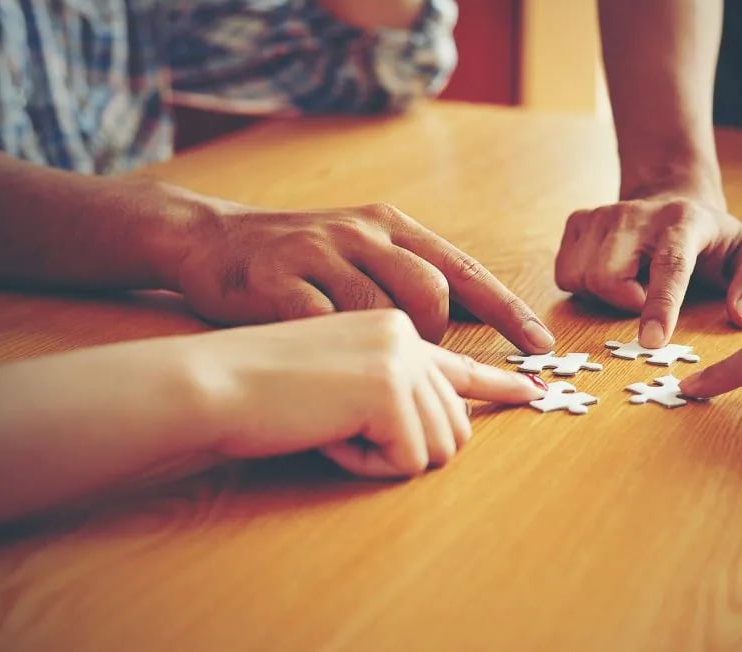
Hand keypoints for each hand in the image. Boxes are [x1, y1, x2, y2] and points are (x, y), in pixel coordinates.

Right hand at [172, 201, 554, 353]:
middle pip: (431, 292)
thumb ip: (401, 277)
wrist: (206, 240)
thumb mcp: (354, 250)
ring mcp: (317, 253)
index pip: (461, 268)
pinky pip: (325, 330)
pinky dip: (335, 362)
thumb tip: (459, 325)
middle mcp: (358, 231)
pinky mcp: (277, 282)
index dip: (505, 310)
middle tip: (410, 366)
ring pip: (382, 315)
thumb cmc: (292, 262)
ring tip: (362, 375)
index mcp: (387, 223)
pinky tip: (323, 373)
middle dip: (433, 339)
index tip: (540, 348)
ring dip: (383, 359)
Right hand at [185, 309, 546, 476]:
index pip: (466, 300)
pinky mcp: (376, 381)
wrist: (203, 373)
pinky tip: (318, 435)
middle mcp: (401, 308)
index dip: (506, 349)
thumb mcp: (338, 338)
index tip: (538, 386)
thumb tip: (450, 409)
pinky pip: (403, 456)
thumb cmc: (261, 365)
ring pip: (439, 440)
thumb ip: (392, 353)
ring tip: (328, 425)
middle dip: (408, 442)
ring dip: (381, 453)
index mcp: (388, 279)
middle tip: (345, 426)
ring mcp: (392, 342)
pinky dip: (358, 463)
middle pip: (457, 414)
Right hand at [555, 193, 741, 347]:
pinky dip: (584, 285)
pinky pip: (565, 274)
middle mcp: (638, 212)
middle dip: (625, 303)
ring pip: (582, 278)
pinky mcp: (579, 220)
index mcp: (685, 220)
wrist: (674, 201)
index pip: (668, 265)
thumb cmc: (714, 242)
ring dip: (604, 296)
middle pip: (608, 277)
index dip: (659, 305)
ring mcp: (603, 213)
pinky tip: (610, 275)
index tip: (652, 341)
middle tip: (646, 297)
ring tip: (632, 284)